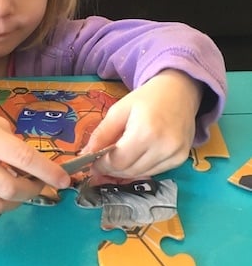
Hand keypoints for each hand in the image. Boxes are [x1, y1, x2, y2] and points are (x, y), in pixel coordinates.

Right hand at [0, 90, 69, 215]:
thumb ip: (12, 143)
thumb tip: (34, 165)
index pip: (23, 159)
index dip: (48, 172)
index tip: (64, 180)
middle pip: (10, 189)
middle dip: (33, 190)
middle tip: (40, 183)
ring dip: (17, 202)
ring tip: (22, 189)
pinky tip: (2, 190)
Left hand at [82, 69, 202, 177]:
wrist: (179, 91)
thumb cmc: (147, 98)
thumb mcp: (118, 110)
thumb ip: (101, 134)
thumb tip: (85, 155)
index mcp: (146, 130)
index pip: (118, 161)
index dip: (102, 165)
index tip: (92, 163)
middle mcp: (163, 146)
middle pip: (129, 170)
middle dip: (111, 170)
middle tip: (100, 165)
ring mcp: (175, 154)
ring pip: (140, 174)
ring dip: (124, 172)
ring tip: (115, 161)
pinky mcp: (181, 158)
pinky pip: (154, 172)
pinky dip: (140, 169)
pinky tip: (134, 158)